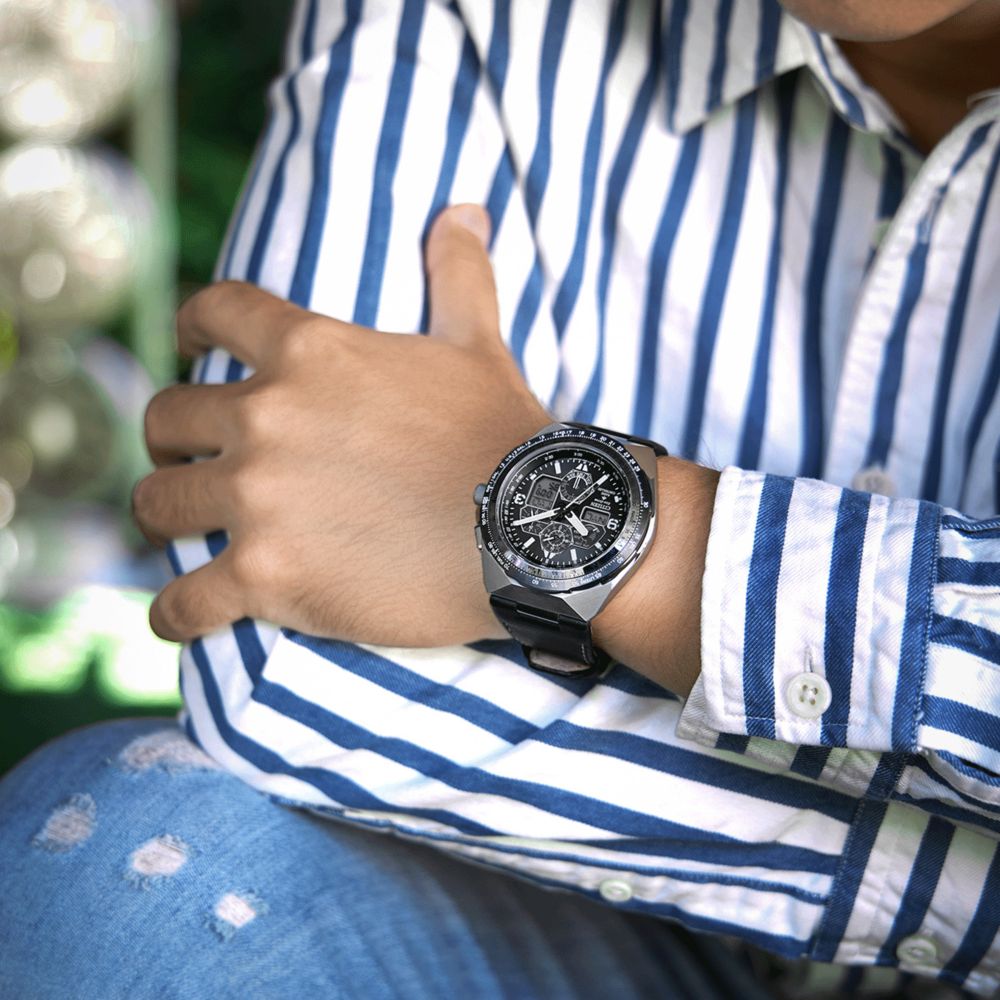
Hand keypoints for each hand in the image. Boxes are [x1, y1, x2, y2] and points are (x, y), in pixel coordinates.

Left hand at [134, 204, 550, 645]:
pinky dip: (175, 613)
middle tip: (186, 462)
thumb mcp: (479, 345)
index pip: (214, 314)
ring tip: (176, 535)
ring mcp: (258, 500)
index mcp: (309, 354)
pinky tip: (179, 617)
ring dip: (160, 518)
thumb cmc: (503, 437)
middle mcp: (266, 419)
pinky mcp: (265, 576)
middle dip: (168, 440)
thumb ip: (459, 273)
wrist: (532, 530)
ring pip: (157, 505)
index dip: (190, 327)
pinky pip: (184, 601)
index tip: (187, 347)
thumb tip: (467, 210)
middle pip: (165, 417)